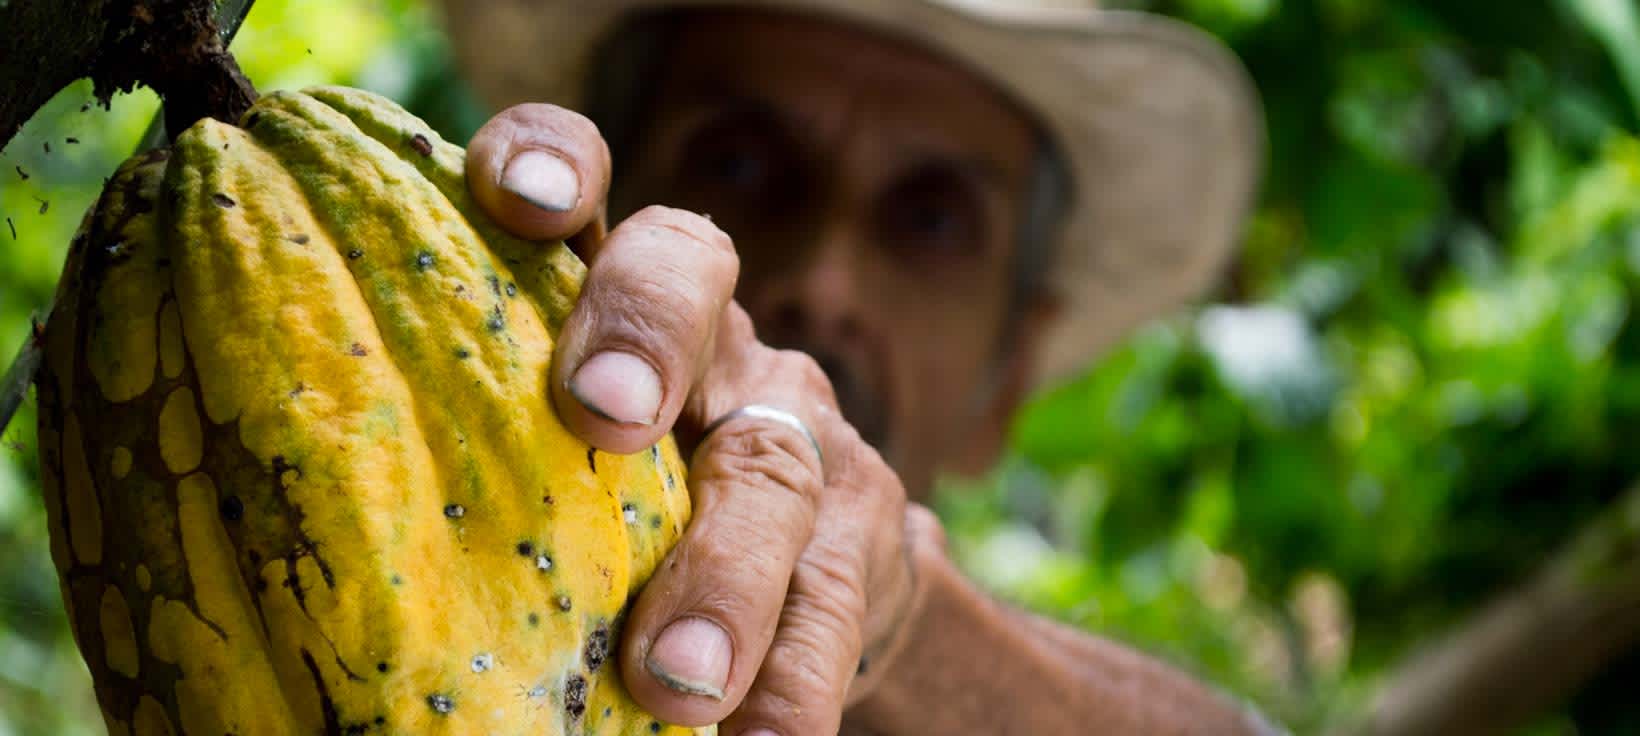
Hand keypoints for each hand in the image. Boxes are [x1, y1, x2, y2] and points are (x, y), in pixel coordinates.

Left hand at [466, 104, 944, 733]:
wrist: (806, 569)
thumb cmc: (614, 505)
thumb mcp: (548, 447)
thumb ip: (473, 438)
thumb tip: (287, 521)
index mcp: (608, 294)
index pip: (586, 182)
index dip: (553, 163)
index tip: (515, 199)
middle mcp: (711, 338)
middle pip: (692, 277)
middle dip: (645, 333)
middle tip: (600, 417)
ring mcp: (794, 429)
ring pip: (770, 467)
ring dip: (723, 574)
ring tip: (674, 680)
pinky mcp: (861, 534)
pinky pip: (834, 602)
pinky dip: (792, 681)